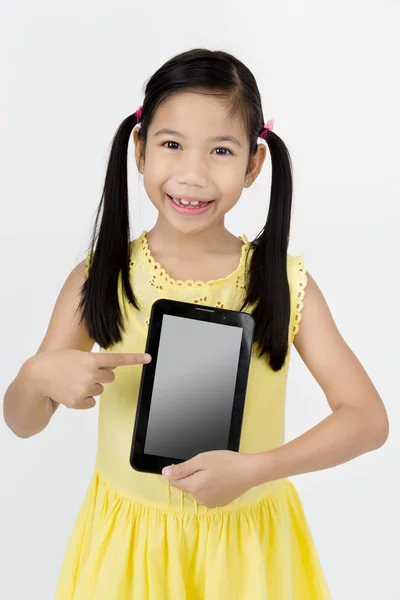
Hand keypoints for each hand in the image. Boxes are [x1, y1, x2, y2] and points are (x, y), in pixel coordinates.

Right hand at [25, 349, 151, 409]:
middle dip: (100, 375)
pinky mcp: (79, 401)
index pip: (118, 359)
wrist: (37, 375)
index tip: (149, 358)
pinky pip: (92, 402)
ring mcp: (85, 388)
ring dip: (91, 386)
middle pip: (110, 377)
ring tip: (74, 381)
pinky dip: (84, 399)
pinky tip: (72, 392)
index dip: (135, 359)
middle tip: (84, 372)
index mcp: (91, 359)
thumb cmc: (57, 362)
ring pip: (100, 389)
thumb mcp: (77, 355)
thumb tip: (110, 369)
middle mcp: (91, 373)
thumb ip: (94, 361)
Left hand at [162, 449, 254, 508]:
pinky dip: (212, 487)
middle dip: (194, 476)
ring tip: (217, 472)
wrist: (249, 472)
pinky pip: (209, 494)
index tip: (191, 464)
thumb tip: (165, 473)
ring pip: (199, 490)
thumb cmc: (226, 462)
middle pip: (188, 486)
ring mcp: (211, 503)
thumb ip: (182, 469)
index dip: (179, 471)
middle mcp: (200, 499)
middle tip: (208, 466)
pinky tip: (222, 479)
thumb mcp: (202, 460)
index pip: (175, 482)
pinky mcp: (221, 503)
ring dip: (203, 482)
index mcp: (194, 488)